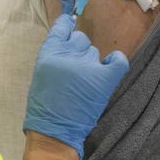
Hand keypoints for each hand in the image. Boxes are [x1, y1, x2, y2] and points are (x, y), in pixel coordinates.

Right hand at [24, 14, 129, 158]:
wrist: (54, 132)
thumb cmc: (44, 106)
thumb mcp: (41, 74)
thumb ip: (53, 57)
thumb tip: (67, 44)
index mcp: (49, 52)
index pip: (62, 27)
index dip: (67, 27)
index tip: (69, 29)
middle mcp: (69, 55)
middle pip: (81, 39)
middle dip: (78, 51)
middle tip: (75, 70)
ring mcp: (88, 66)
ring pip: (94, 52)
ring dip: (91, 63)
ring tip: (84, 82)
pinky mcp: (104, 78)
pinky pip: (118, 61)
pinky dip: (115, 62)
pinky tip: (110, 67)